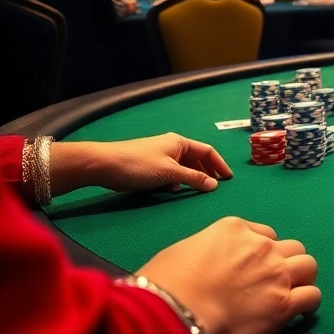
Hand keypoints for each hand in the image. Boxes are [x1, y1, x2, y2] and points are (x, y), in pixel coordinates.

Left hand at [51, 133, 233, 196]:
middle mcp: (172, 147)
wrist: (105, 165)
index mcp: (180, 143)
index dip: (219, 164)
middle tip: (216, 186)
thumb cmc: (140, 165)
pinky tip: (173, 190)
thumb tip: (214, 185)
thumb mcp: (170, 172)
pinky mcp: (149, 166)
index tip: (228, 179)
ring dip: (190, 178)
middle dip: (206, 172)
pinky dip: (175, 181)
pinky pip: (170, 173)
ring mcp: (160, 156)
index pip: (207, 151)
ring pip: (182, 167)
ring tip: (196, 191)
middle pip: (196, 159)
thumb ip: (193, 178)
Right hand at [139, 217, 320, 333]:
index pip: (264, 234)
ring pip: (309, 265)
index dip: (261, 252)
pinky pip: (313, 296)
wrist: (173, 312)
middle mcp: (261, 247)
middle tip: (274, 280)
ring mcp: (276, 274)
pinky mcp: (284, 304)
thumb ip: (207, 251)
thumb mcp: (183, 251)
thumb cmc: (165, 284)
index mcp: (234, 229)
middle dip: (285, 262)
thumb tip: (207, 264)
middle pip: (291, 247)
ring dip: (302, 278)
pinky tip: (299, 312)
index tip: (254, 267)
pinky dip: (308, 303)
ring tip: (292, 292)